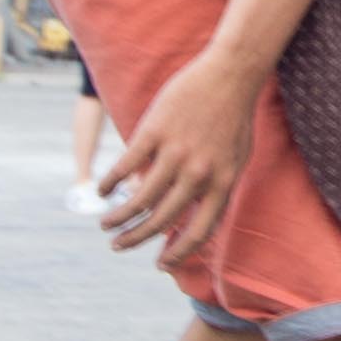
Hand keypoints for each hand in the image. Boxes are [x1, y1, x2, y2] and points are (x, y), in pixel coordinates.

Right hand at [102, 42, 262, 261]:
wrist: (230, 75)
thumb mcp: (236, 160)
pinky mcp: (155, 132)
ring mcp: (175, 153)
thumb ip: (216, 189)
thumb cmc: (234, 119)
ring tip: (106, 224)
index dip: (177, 254)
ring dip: (118, 218)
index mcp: (222, 184)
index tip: (160, 264)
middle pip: (161, 220)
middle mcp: (198, 174)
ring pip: (139, 198)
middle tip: (118, 246)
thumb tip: (192, 214)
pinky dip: (111, 183)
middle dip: (136, 240)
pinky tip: (103, 191)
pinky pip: (127, 166)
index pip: (198, 233)